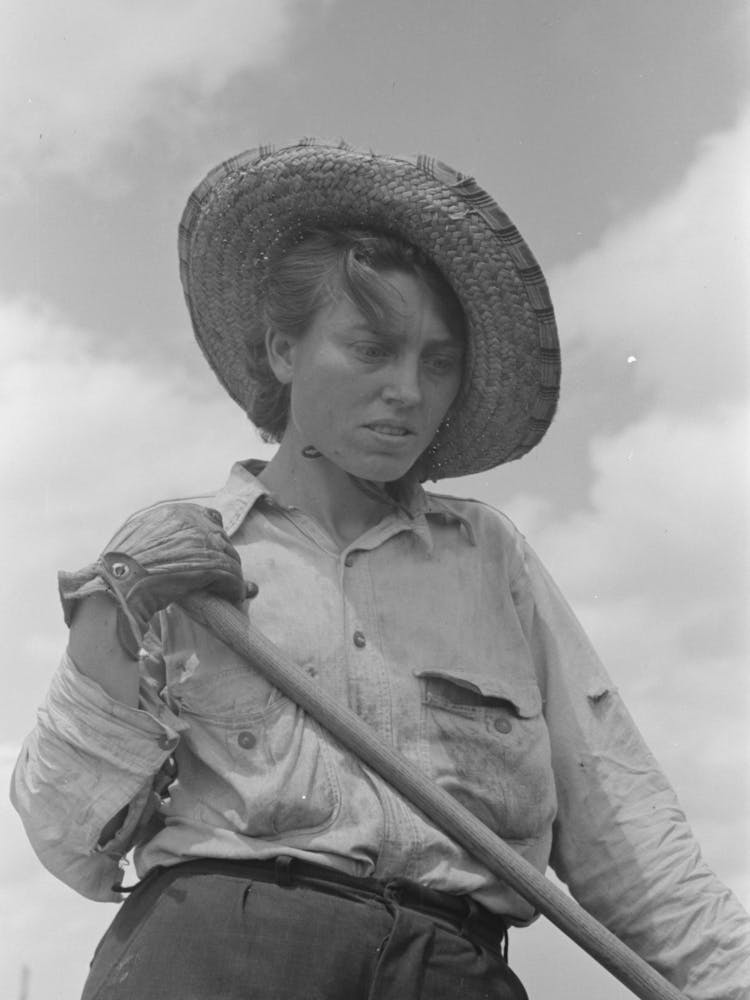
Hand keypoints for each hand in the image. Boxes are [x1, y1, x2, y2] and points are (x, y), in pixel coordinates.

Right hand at [60, 504, 247, 657]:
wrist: (116, 583)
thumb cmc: (118, 567)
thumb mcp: (135, 537)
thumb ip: (156, 534)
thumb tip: (166, 547)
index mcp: (175, 512)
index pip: (209, 517)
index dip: (211, 537)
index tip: (209, 552)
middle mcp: (193, 520)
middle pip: (222, 537)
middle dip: (222, 556)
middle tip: (218, 575)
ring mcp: (205, 540)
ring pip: (231, 557)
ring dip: (231, 574)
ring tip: (228, 589)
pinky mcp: (213, 564)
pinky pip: (233, 576)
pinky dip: (235, 589)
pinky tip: (232, 597)